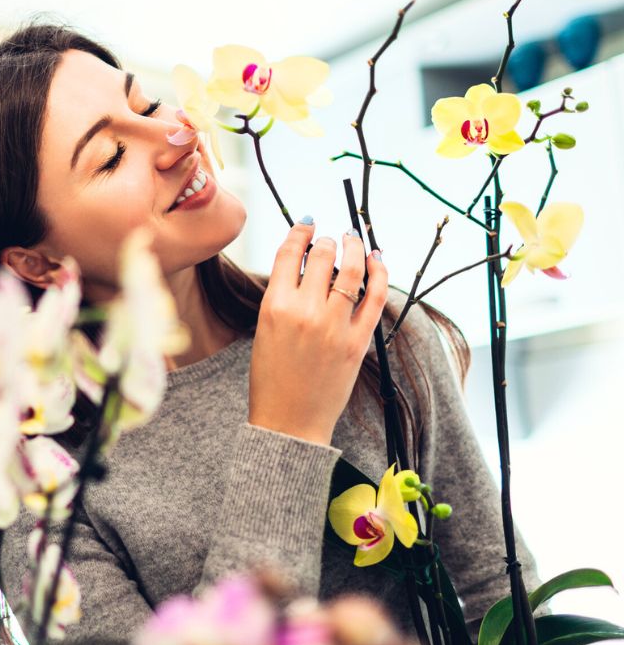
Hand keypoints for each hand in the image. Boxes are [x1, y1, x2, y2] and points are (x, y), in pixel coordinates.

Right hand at [248, 218, 388, 444]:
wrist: (289, 421)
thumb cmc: (272, 377)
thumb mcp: (265, 330)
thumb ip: (283, 296)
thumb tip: (304, 263)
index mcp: (274, 306)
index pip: (288, 253)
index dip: (299, 231)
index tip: (307, 223)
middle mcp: (304, 311)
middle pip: (321, 255)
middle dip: (327, 240)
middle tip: (330, 239)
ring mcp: (334, 326)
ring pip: (351, 269)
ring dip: (353, 247)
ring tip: (353, 240)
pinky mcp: (357, 341)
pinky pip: (375, 296)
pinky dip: (379, 272)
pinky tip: (378, 259)